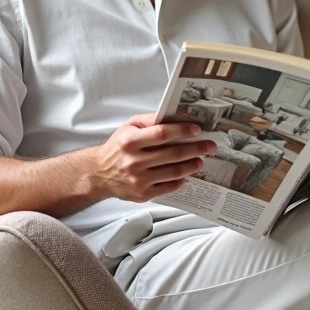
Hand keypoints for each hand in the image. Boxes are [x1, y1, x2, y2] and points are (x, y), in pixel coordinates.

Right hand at [84, 114, 217, 201]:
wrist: (99, 173)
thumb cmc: (118, 147)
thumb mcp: (128, 127)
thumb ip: (149, 120)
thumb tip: (172, 116)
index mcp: (130, 141)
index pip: (161, 134)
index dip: (181, 131)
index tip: (197, 129)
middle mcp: (134, 161)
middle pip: (172, 154)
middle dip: (195, 149)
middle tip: (209, 146)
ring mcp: (139, 179)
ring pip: (174, 172)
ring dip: (192, 166)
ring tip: (200, 160)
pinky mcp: (142, 194)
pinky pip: (168, 187)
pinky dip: (180, 181)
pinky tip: (185, 175)